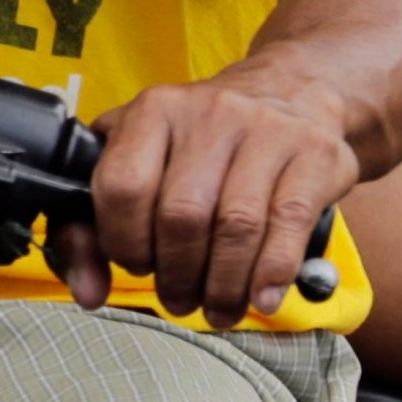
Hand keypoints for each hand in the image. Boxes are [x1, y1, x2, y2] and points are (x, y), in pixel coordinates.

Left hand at [57, 56, 357, 326]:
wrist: (292, 93)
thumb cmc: (207, 144)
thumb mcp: (143, 163)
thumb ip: (98, 226)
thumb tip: (87, 293)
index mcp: (153, 111)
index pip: (123, 186)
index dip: (125, 242)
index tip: (138, 266)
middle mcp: (209, 113)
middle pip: (183, 214)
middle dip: (179, 275)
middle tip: (182, 301)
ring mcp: (266, 130)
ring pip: (237, 225)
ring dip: (225, 284)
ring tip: (220, 308)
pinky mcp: (314, 154)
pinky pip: (288, 223)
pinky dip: (272, 271)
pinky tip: (263, 296)